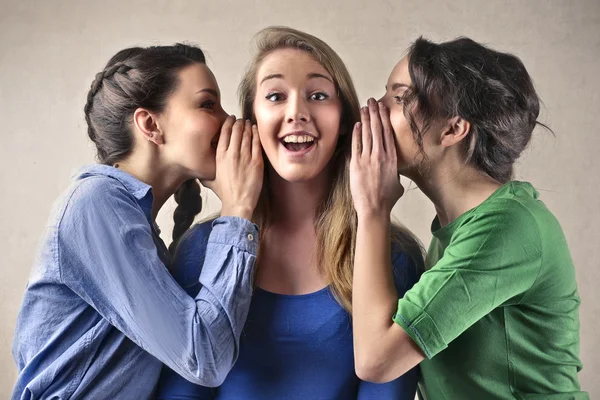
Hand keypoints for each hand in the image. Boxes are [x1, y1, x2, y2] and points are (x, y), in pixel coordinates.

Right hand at [202, 117, 263, 220]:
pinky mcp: (256, 162)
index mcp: (220, 156)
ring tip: (248, 122)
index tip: (231, 119)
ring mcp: (245, 157)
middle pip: (236, 131)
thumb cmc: (225, 193)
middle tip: (241, 120)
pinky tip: (256, 130)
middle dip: (239, 123)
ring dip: (248, 126)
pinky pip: (256, 143)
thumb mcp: (210, 180)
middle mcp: (232, 154)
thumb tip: (198, 168)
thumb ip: (205, 171)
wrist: (238, 202)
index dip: (228, 123)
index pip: (224, 133)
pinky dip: (256, 134)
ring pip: (247, 135)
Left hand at [350, 99, 403, 217]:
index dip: (385, 119)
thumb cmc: (387, 200)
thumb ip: (395, 173)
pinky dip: (357, 133)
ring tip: (364, 107)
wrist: (374, 208)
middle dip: (375, 113)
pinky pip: (357, 144)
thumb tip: (394, 172)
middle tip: (372, 101)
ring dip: (365, 119)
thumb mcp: (397, 183)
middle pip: (378, 129)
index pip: (388, 134)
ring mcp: (368, 159)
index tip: (383, 109)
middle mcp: (381, 156)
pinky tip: (357, 124)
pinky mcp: (357, 164)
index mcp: (392, 159)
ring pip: (367, 134)